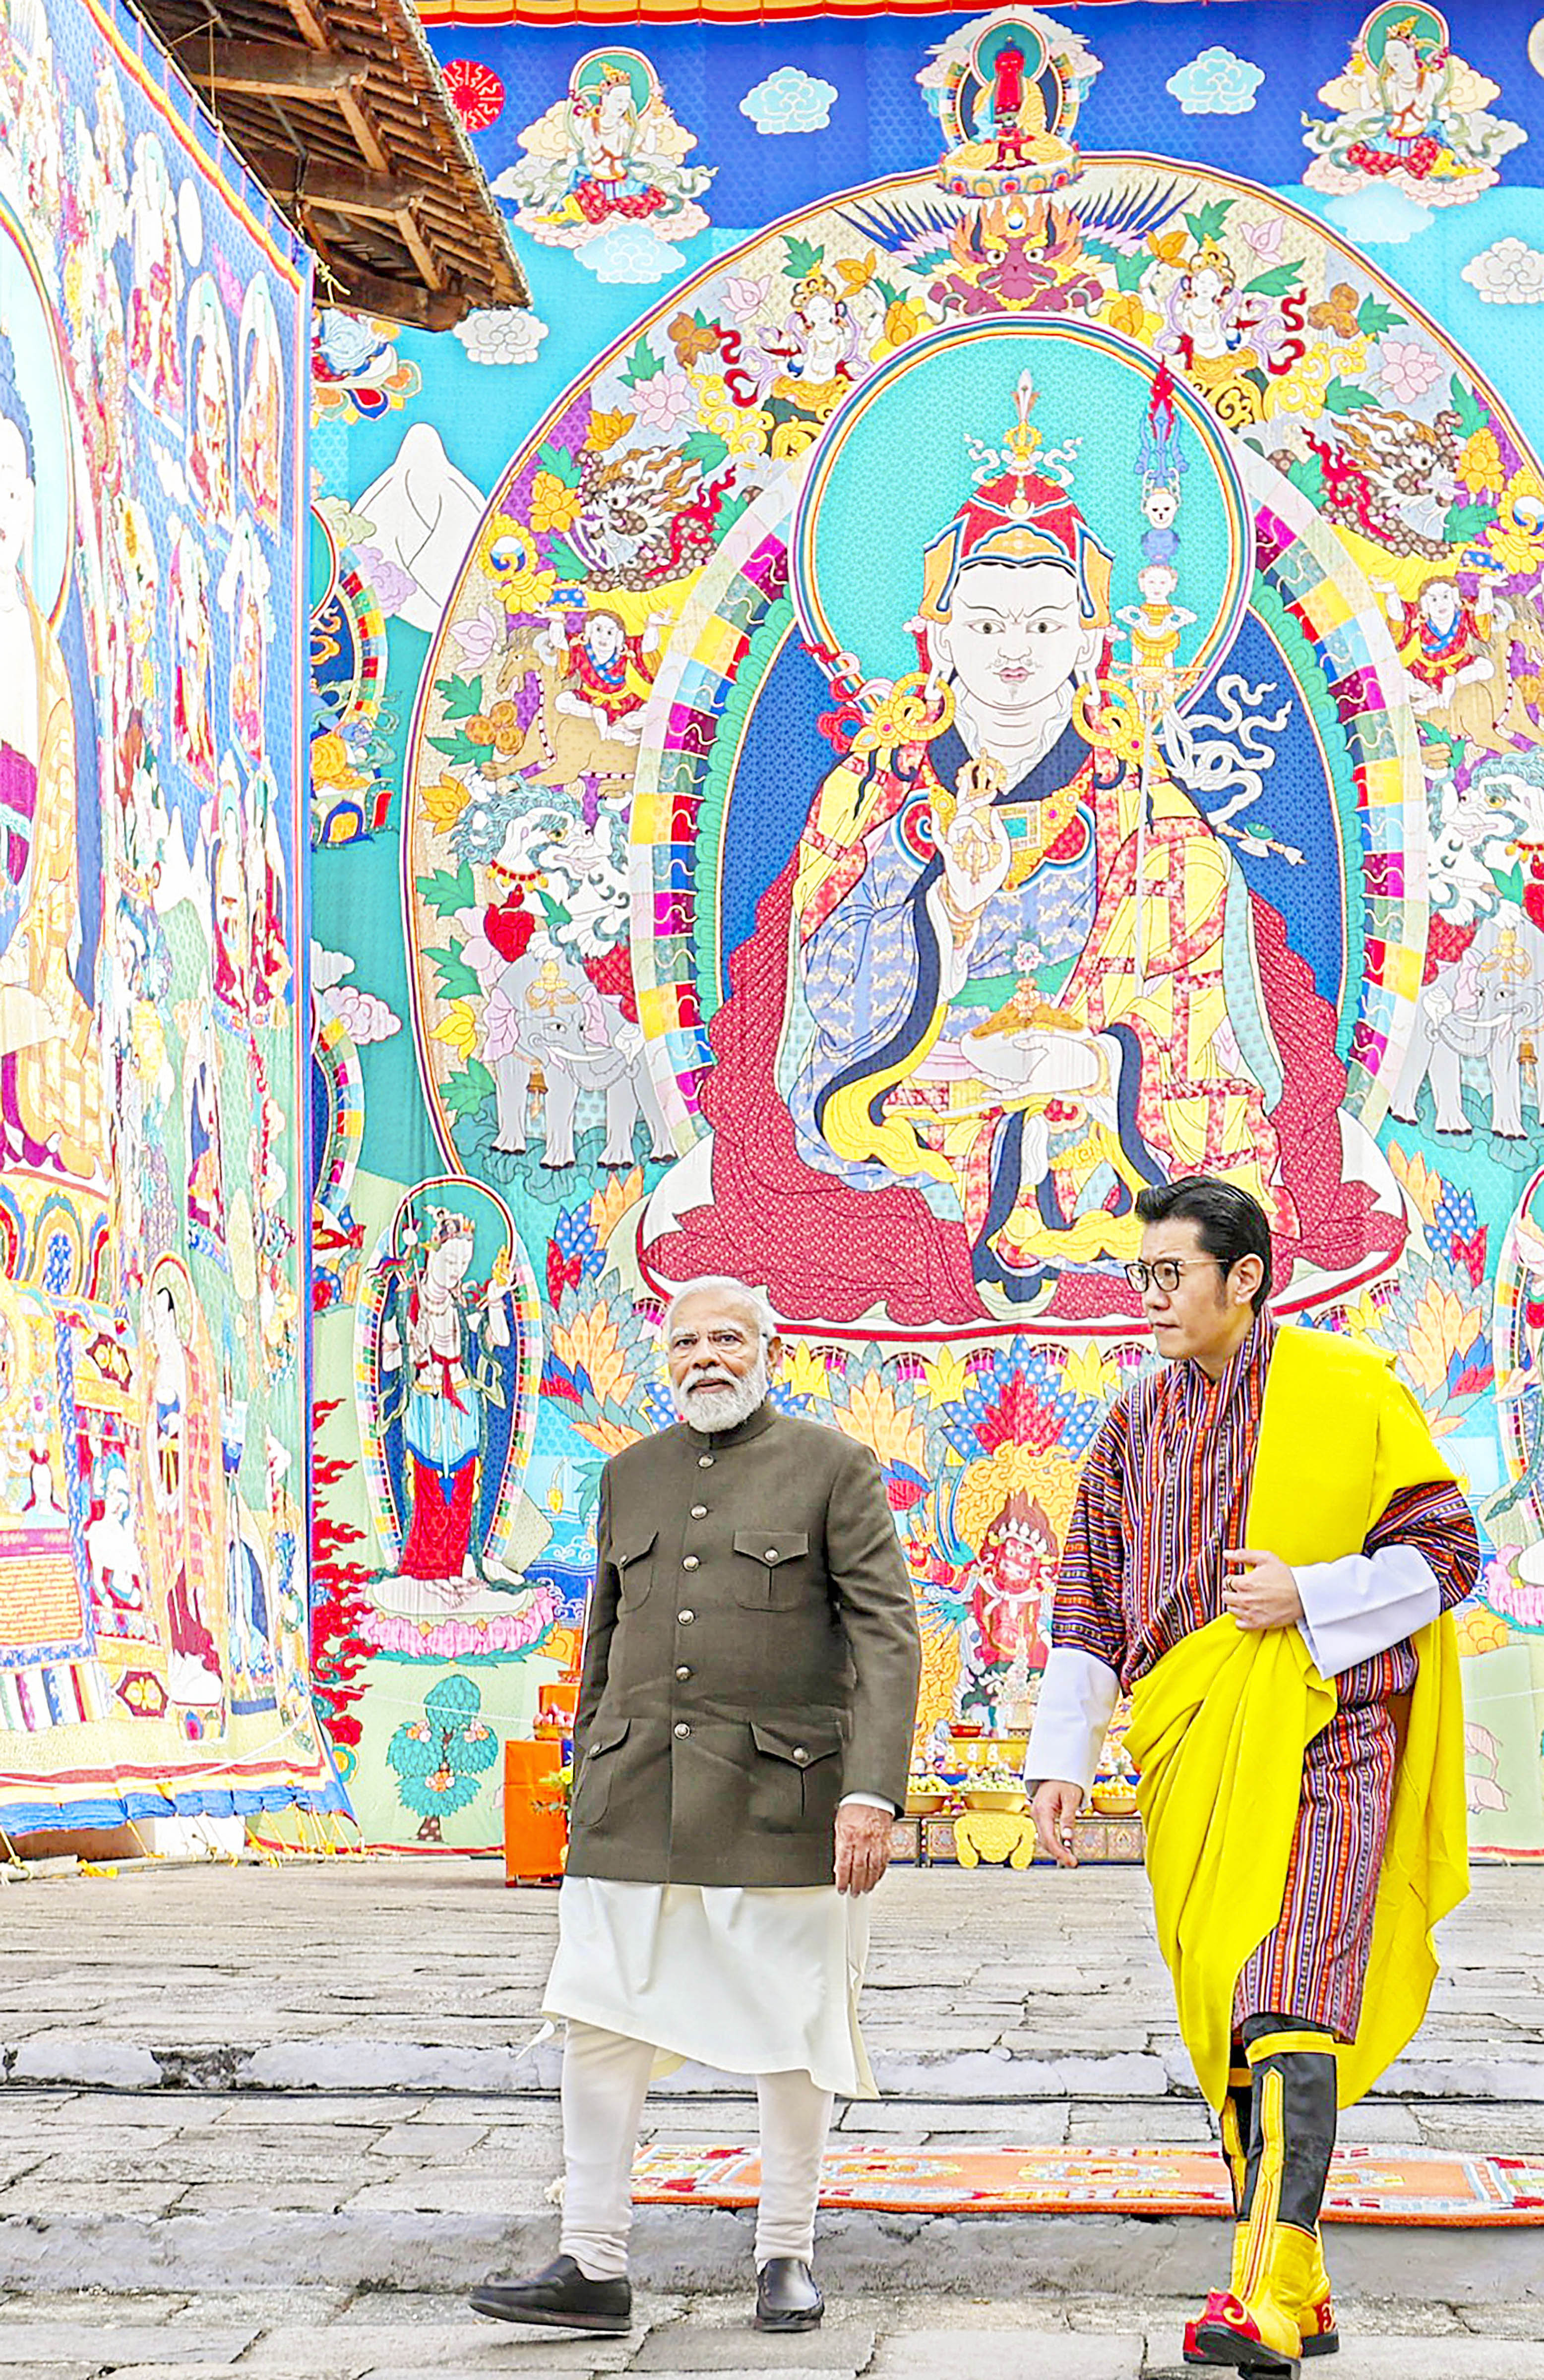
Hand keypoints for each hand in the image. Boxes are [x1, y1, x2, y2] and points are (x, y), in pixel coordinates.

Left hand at [834, 1802, 893, 1895]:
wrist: (871, 1795)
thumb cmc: (854, 1808)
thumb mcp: (839, 1825)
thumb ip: (839, 1847)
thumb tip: (838, 1866)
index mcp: (848, 1836)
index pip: (844, 1864)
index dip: (842, 1880)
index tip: (841, 1888)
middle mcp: (863, 1840)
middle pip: (859, 1869)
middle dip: (856, 1884)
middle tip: (853, 1893)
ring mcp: (876, 1841)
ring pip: (873, 1868)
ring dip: (869, 1882)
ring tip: (865, 1889)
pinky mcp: (886, 1841)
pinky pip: (884, 1861)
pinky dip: (880, 1872)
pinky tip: (876, 1878)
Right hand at [940, 784, 1011, 917]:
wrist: (976, 897)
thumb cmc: (988, 877)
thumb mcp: (1002, 854)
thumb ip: (1000, 834)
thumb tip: (994, 811)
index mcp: (979, 832)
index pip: (978, 809)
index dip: (982, 798)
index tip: (993, 792)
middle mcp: (967, 834)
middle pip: (963, 808)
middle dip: (966, 792)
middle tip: (967, 776)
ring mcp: (956, 842)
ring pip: (958, 821)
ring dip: (971, 823)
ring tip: (984, 838)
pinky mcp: (948, 853)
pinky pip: (939, 837)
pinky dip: (936, 825)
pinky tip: (935, 813)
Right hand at [1031, 1780, 1082, 1868]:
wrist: (1057, 1770)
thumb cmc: (1065, 1781)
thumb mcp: (1071, 1798)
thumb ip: (1068, 1818)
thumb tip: (1068, 1837)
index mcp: (1043, 1809)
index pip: (1049, 1838)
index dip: (1059, 1852)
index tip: (1071, 1861)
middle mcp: (1036, 1813)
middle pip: (1045, 1841)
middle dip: (1058, 1853)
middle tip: (1073, 1862)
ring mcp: (1037, 1815)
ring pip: (1044, 1838)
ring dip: (1056, 1849)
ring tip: (1070, 1856)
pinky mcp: (1040, 1816)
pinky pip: (1045, 1832)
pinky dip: (1053, 1841)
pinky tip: (1063, 1846)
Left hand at [1222, 1547, 1302, 1630]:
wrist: (1303, 1595)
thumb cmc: (1286, 1576)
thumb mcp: (1266, 1558)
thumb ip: (1243, 1555)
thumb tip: (1226, 1554)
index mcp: (1245, 1583)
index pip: (1226, 1581)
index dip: (1232, 1579)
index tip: (1239, 1579)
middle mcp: (1245, 1599)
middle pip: (1225, 1596)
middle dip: (1231, 1591)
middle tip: (1241, 1589)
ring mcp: (1251, 1613)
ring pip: (1231, 1609)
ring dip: (1236, 1604)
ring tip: (1247, 1599)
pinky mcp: (1258, 1624)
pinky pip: (1239, 1624)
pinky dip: (1241, 1618)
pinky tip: (1249, 1611)